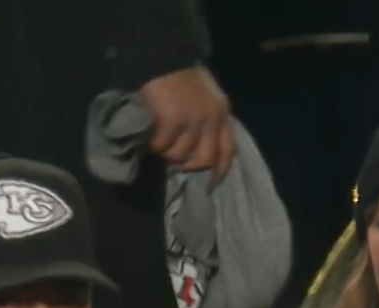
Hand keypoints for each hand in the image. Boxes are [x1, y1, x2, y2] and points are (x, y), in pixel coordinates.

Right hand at [137, 66, 233, 181]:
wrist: (163, 55)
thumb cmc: (181, 74)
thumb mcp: (205, 96)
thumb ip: (207, 118)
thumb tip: (197, 146)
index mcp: (222, 112)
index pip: (228, 149)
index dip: (221, 169)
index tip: (212, 182)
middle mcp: (212, 119)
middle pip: (204, 158)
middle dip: (188, 166)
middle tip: (174, 163)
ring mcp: (193, 121)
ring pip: (180, 154)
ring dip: (167, 154)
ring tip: (159, 146)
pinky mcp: (172, 120)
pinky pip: (162, 145)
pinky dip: (155, 145)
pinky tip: (149, 137)